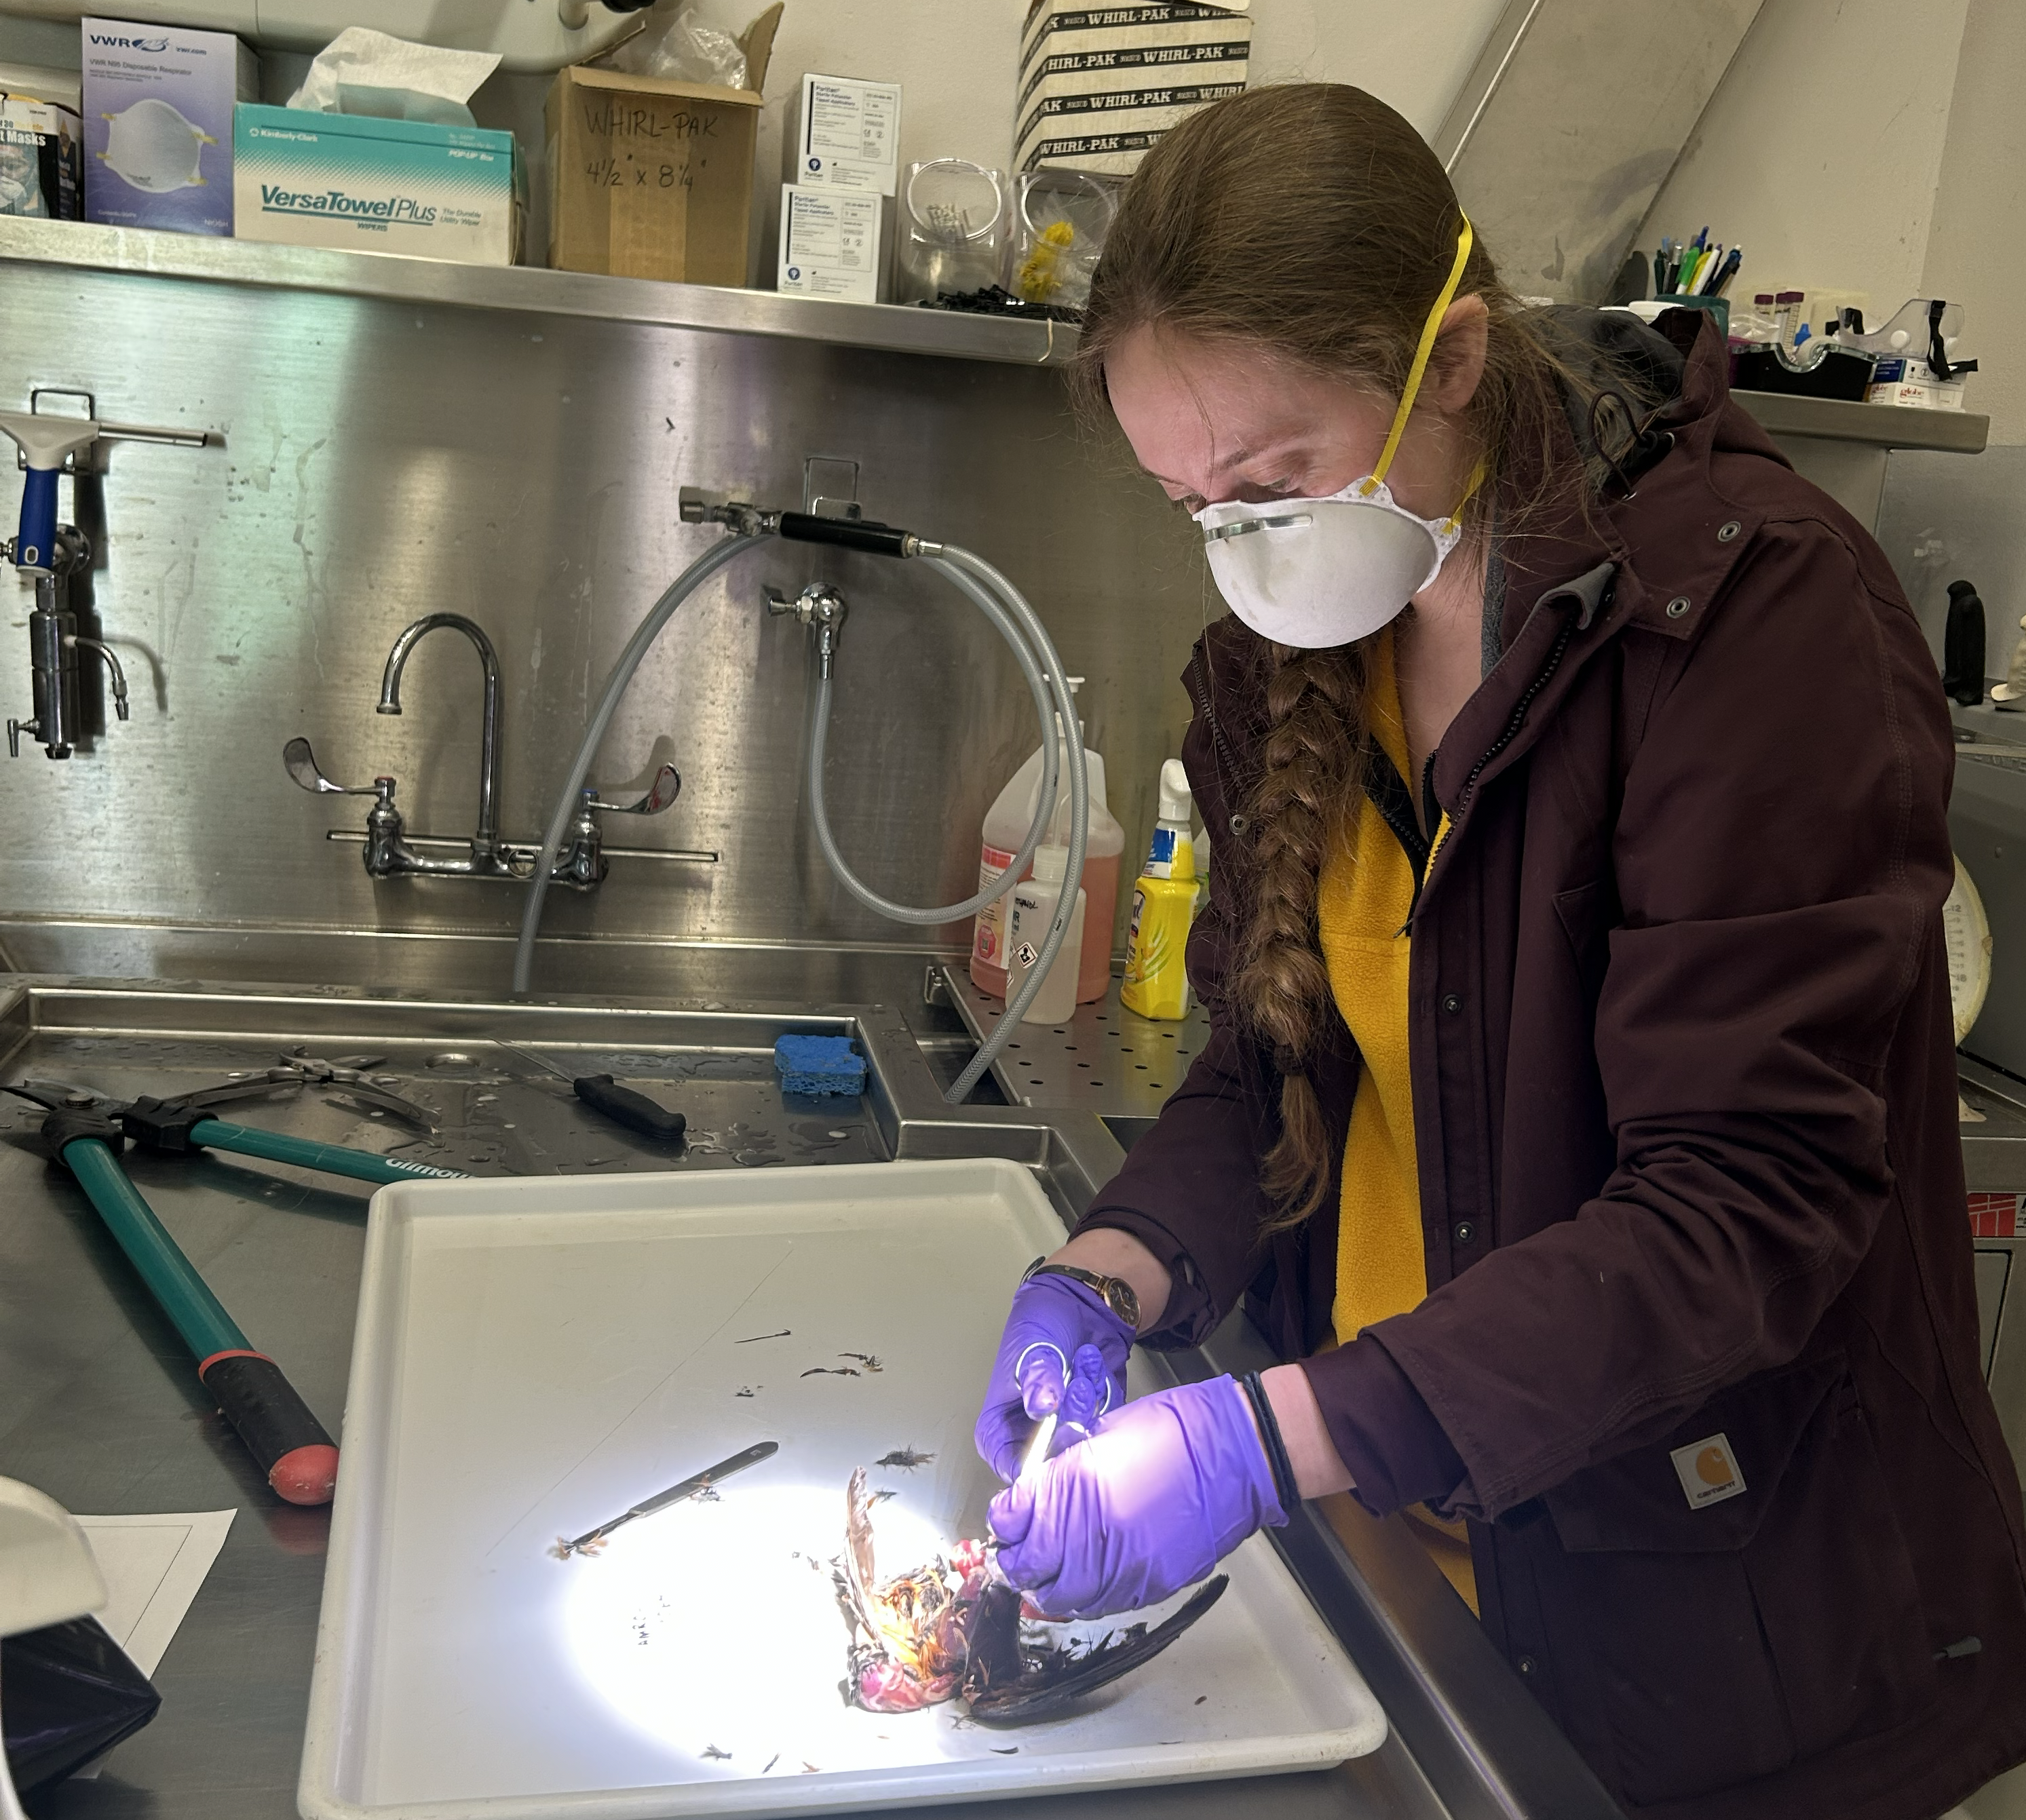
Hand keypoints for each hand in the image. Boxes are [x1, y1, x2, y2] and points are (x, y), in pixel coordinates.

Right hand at [974, 1274, 1134, 1482]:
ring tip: (1082, 1362)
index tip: (1054, 1442)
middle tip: (1076, 1385)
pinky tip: (1094, 1366)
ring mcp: (1064, 1427)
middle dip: (1070, 1420)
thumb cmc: (1041, 1321)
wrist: (1081, 1299)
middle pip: (1052, 1458)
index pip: (1009, 1464)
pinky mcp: (1093, 1419)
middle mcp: (1030, 1434)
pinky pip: (1105, 1425)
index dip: (1032, 1463)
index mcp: (1000, 1424)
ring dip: (1088, 1400)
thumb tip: (1040, 1407)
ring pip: (1082, 1441)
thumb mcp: (1032, 1345)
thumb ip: (1037, 1378)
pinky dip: (1104, 1395)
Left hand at [987, 1375, 1285, 1618]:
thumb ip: (1064, 1470)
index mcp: (1073, 1483)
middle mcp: (1088, 1531)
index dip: (1004, 1521)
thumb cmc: (1174, 1430)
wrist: (1234, 1454)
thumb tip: (1038, 1494)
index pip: (1012, 1519)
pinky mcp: (1148, 1586)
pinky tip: (1084, 1581)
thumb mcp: (1103, 1434)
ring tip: (1048, 1572)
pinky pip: (1100, 1605)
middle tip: (1017, 1553)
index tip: (1007, 1519)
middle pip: (1028, 1568)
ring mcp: (1119, 1565)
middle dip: (1017, 1561)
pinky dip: (1083, 1598)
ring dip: (1047, 1586)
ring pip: (1060, 1599)